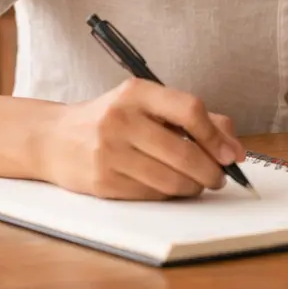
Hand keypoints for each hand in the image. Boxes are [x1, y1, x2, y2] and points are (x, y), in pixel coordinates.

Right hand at [33, 79, 245, 199]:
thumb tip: (233, 146)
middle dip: (210, 171)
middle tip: (218, 177)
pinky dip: (169, 196)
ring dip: (193, 187)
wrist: (54, 139)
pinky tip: (169, 188)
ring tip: (196, 184)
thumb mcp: (146, 105)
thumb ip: (192, 117)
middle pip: (184, 152)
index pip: (189, 110)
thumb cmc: (110, 120)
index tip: (231, 155)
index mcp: (136, 92)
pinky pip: (151, 195)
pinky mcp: (103, 182)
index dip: (216, 137)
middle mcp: (121, 119)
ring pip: (170, 180)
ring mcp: (109, 152)